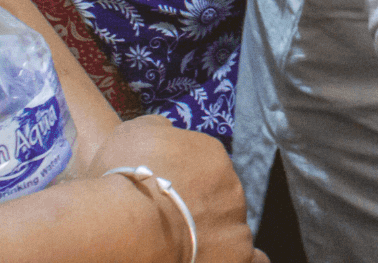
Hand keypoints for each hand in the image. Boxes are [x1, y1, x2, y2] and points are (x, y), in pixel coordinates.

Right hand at [87, 116, 261, 262]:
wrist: (123, 225)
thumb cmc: (123, 179)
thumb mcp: (133, 134)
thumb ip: (157, 130)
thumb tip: (165, 129)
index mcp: (211, 156)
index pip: (203, 169)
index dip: (181, 187)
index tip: (162, 199)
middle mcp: (231, 187)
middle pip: (218, 200)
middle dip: (198, 212)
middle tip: (170, 227)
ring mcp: (235, 223)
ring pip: (231, 229)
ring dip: (213, 238)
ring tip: (189, 249)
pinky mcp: (235, 257)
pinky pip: (254, 261)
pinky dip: (247, 262)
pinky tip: (230, 262)